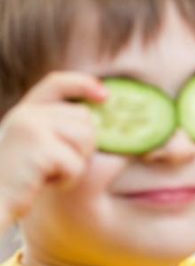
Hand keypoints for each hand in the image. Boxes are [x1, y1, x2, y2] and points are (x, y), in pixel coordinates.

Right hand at [0, 72, 103, 227]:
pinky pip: (76, 164)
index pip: (57, 83)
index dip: (83, 84)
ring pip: (85, 139)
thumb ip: (56, 128)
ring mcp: (31, 127)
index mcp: (24, 112)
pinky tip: (43, 183)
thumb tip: (96, 119)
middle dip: (83, 146)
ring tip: (48, 173)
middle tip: (54, 165)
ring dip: (76, 164)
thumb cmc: (17, 182)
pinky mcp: (39, 147)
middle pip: (84, 118)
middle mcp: (26, 114)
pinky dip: (68, 179)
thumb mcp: (34, 147)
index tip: (105, 95)